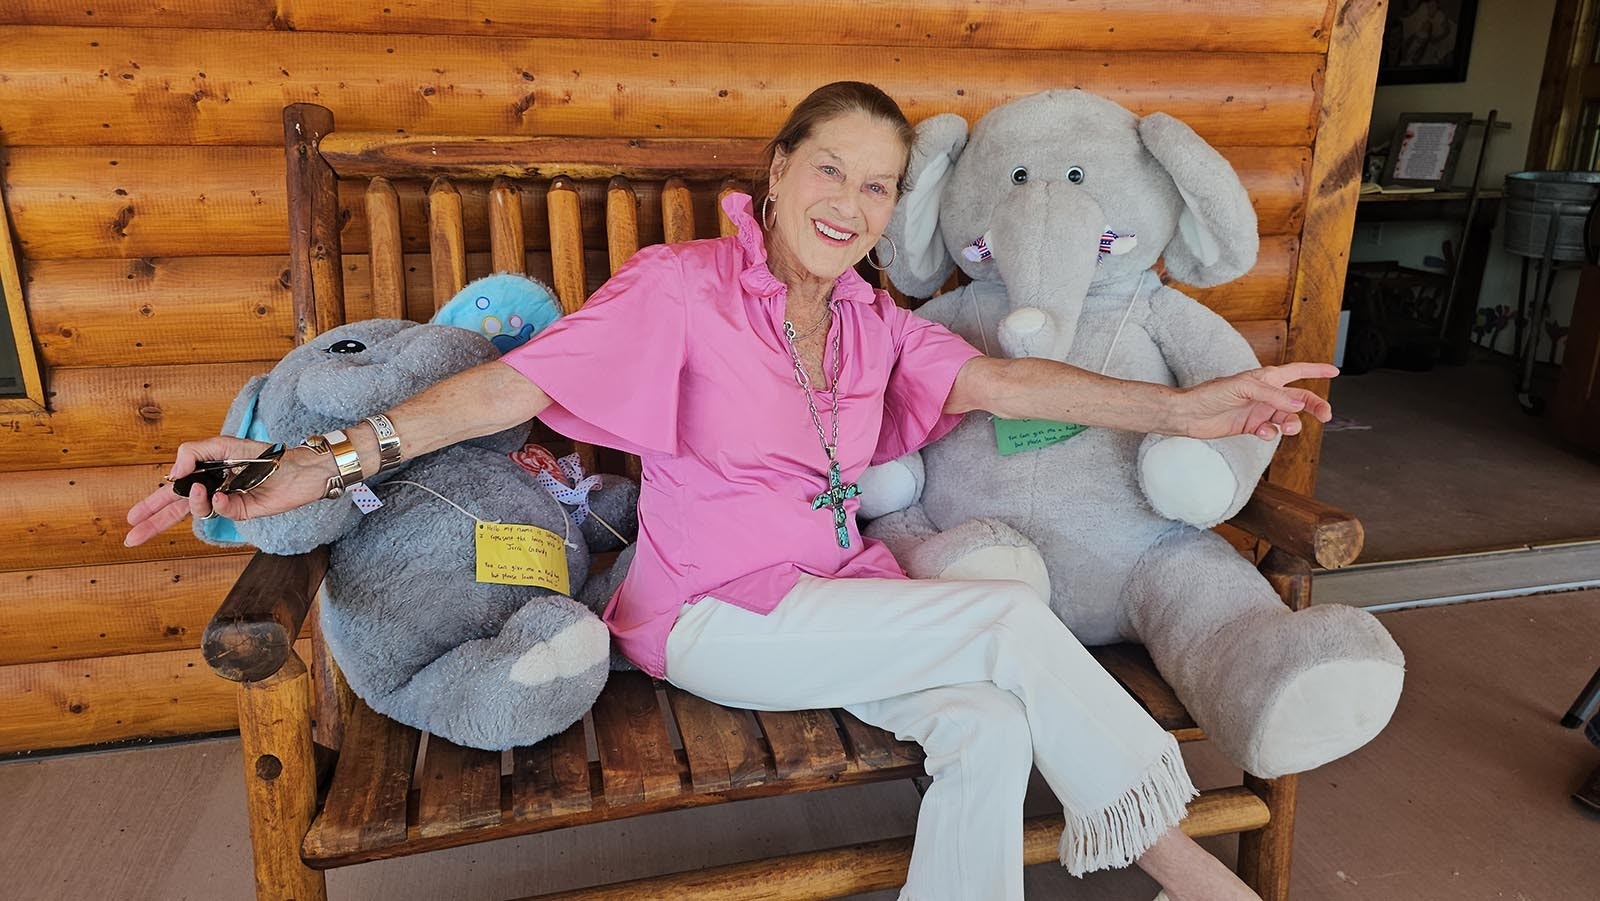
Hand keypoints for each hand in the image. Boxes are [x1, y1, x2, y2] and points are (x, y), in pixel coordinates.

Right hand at [124, 436, 336, 546]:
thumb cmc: (262, 453)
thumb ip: (192, 453)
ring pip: (198, 511)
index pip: (172, 491)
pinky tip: (223, 496)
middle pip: (177, 510)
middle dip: (154, 522)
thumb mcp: (221, 444)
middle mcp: (213, 491)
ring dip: (193, 503)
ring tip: (201, 492)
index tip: (133, 516)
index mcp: (204, 474)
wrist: (298, 466)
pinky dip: (218, 505)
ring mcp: (226, 502)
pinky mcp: (243, 512)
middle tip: (132, 537)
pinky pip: (221, 512)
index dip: (152, 505)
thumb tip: (173, 474)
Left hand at [1176, 362, 1336, 440]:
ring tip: (1287, 428)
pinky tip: (1262, 432)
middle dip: (1314, 406)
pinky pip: (1271, 431)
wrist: (1189, 414)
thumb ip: (1272, 395)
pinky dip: (1271, 434)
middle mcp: (1266, 394)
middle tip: (1326, 416)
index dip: (1316, 370)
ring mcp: (1259, 411)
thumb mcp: (1244, 388)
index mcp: (1266, 378)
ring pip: (1287, 418)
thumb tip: (1297, 406)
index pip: (1297, 371)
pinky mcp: (1251, 427)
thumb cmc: (1212, 393)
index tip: (1335, 370)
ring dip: (1292, 424)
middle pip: (1299, 399)